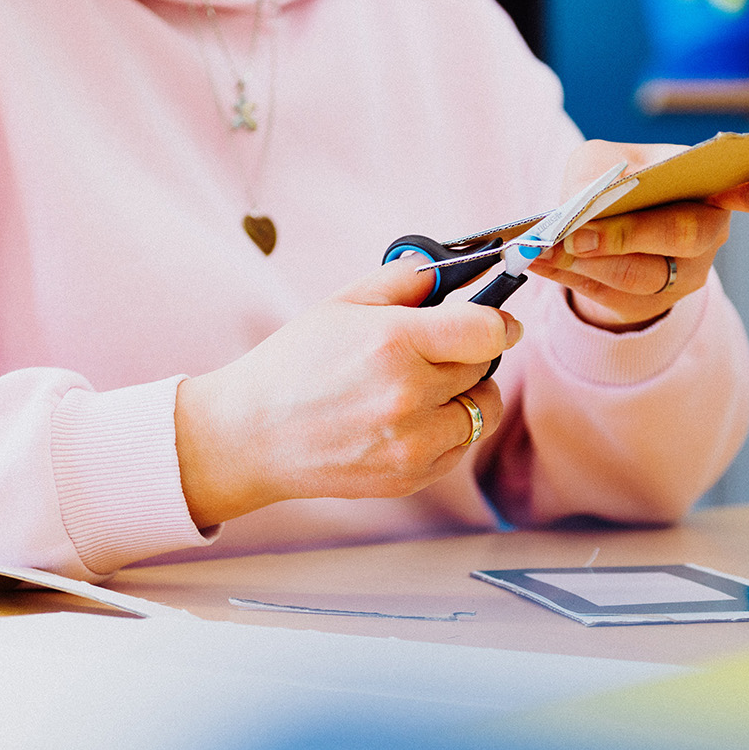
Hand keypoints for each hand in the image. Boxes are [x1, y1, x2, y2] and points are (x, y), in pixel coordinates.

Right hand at [175, 257, 520, 524]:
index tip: (496, 323)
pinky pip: (460, 446)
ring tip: (426, 388)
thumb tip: (452, 273)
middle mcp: (409, 395)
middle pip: (484, 367)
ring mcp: (412, 442)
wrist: (250, 436)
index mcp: (394, 343)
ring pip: (483, 410)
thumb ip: (404, 280)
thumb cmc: (293, 365)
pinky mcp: (411, 476)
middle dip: (469, 354)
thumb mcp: (342, 304)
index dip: (498, 322)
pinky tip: (410, 420)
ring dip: (467, 395)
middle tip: (437, 352)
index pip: (488, 331)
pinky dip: (448, 431)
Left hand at [530, 140, 748, 330]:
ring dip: (588, 263)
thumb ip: (594, 170)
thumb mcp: (600, 159)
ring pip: (640, 275)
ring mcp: (683, 276)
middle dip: (629, 235)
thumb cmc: (612, 182)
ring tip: (544, 248)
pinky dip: (569, 277)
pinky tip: (538, 262)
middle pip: (684, 236)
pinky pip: (608, 297)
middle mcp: (708, 234)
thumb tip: (579, 201)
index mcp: (711, 188)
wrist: (596, 227)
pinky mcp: (647, 307)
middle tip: (581, 233)